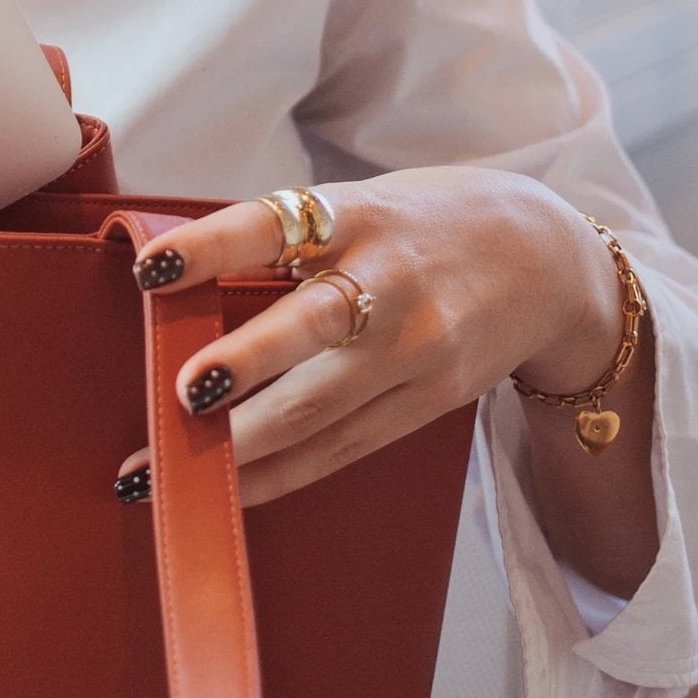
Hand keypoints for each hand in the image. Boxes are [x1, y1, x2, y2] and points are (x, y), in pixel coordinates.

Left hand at [156, 166, 629, 510]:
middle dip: (243, 364)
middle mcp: (389, 281)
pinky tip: (225, 493)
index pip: (271, 224)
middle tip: (180, 394)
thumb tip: (173, 289)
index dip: (211, 246)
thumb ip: (284, 242)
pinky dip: (278, 474)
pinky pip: (343, 447)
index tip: (151, 269)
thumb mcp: (360, 204)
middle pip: (311, 327)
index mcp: (358, 215)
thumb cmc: (421, 225)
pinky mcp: (431, 401)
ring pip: (323, 406)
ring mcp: (417, 349)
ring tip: (166, 471)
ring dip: (242, 445)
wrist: (546, 262)